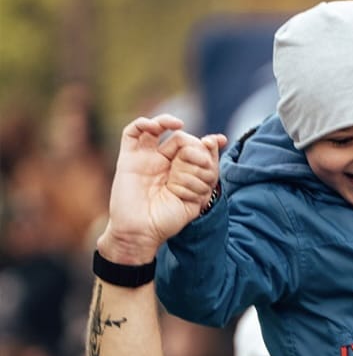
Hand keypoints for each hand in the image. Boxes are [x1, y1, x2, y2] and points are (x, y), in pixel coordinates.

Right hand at [105, 116, 226, 261]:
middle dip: (193, 146)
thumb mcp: (196, 200)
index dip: (207, 144)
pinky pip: (132, 132)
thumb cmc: (167, 221)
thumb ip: (206, 175)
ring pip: (157, 128)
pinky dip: (144, 123)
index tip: (220, 141)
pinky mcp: (128, 158)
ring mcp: (146, 159)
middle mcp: (164, 163)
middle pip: (181, 139)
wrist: (141, 233)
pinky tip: (157, 126)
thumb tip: (212, 145)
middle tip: (199, 163)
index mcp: (180, 173)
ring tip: (180, 127)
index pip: (196, 149)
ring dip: (169, 122)